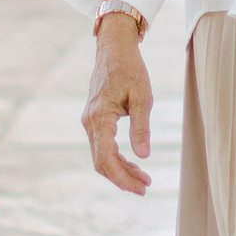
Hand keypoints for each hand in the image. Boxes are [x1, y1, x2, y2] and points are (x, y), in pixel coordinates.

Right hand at [83, 13, 152, 193]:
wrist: (114, 48)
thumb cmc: (130, 68)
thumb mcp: (142, 97)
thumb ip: (141, 128)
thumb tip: (144, 156)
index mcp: (99, 118)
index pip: (106, 159)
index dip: (123, 178)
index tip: (142, 188)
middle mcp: (89, 122)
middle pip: (101, 162)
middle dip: (123, 178)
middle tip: (145, 187)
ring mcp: (90, 121)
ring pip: (101, 156)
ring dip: (120, 169)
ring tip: (143, 178)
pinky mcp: (94, 119)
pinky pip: (102, 145)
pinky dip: (116, 157)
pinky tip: (133, 162)